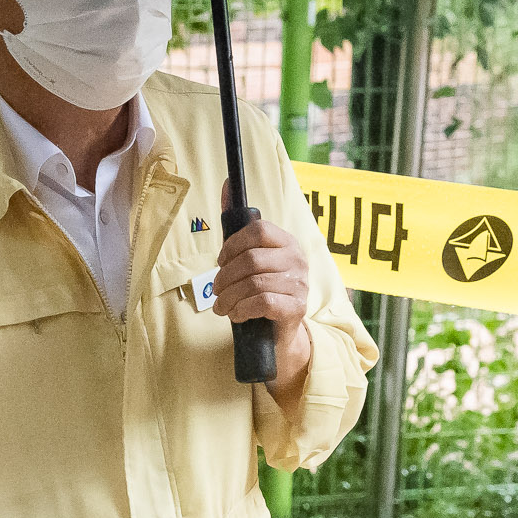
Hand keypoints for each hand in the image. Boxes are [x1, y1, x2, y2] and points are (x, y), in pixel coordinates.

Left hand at [211, 217, 312, 401]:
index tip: (221, 261)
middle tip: (217, 291)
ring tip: (222, 307)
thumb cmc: (260, 292)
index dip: (233, 245)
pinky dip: (242, 309)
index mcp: (286, 242)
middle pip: (251, 259)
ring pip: (253, 283)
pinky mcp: (297, 308)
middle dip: (225, 277)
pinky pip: (263, 302)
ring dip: (229, 298)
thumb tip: (225, 184)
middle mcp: (298, 260)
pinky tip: (237, 315)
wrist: (278, 332)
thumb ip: (238, 229)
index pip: (259, 230)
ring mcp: (300, 284)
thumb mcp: (249, 262)